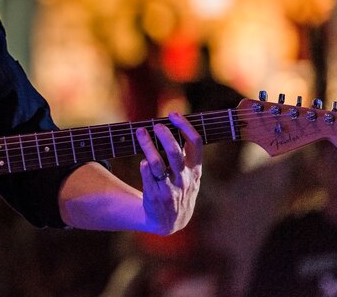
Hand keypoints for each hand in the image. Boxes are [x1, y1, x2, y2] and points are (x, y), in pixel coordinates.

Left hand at [135, 112, 202, 234]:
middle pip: (174, 151)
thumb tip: (174, 127)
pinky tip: (143, 161)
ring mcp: (169, 187)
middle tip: (156, 124)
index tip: (173, 114)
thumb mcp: (191, 175)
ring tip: (140, 132)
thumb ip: (186, 155)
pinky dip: (144, 165)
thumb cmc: (180, 189)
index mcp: (196, 170)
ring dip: (147, 144)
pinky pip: (146, 174)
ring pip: (156, 162)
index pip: (196, 143)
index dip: (185, 126)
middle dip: (164, 135)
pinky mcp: (154, 194)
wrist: (171, 221)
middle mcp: (184, 179)